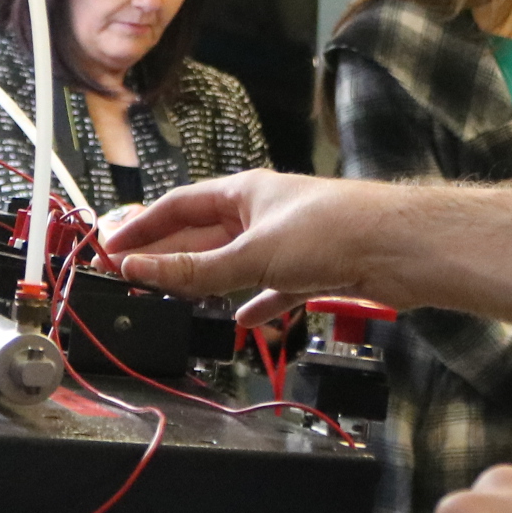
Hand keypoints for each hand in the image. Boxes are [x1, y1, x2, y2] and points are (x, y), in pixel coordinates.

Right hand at [99, 169, 384, 328]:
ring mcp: (290, 241)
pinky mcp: (315, 268)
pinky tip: (246, 320)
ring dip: (208, 281)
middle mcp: (263, 211)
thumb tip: (138, 270)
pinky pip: (275, 286)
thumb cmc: (330, 232)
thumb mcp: (252, 253)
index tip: (111, 248)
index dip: (142, 227)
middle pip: (205, 235)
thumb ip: (196, 270)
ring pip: (237, 262)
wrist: (400, 248)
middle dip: (170, 256)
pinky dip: (258, 302)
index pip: (178, 205)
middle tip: (132, 279)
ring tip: (175, 299)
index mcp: (244, 192)